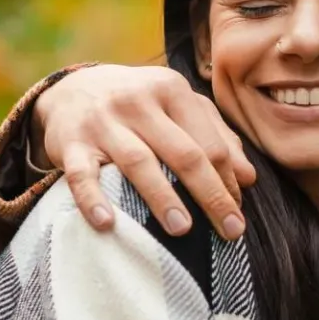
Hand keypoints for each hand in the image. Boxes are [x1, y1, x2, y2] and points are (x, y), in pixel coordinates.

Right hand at [32, 64, 257, 239]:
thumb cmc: (138, 104)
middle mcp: (138, 101)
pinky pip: (81, 175)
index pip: (208, 142)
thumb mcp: (177, 106)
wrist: (71, 89)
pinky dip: (92, 199)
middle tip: (231, 230)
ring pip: (138, 161)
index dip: (228, 180)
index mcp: (171, 90)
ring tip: (182, 229)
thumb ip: (215, 135)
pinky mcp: (70, 143)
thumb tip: (248, 178)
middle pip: (182, 152)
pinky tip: (107, 223)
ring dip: (162, 197)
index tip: (237, 212)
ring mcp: (103, 122)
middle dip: (210, 194)